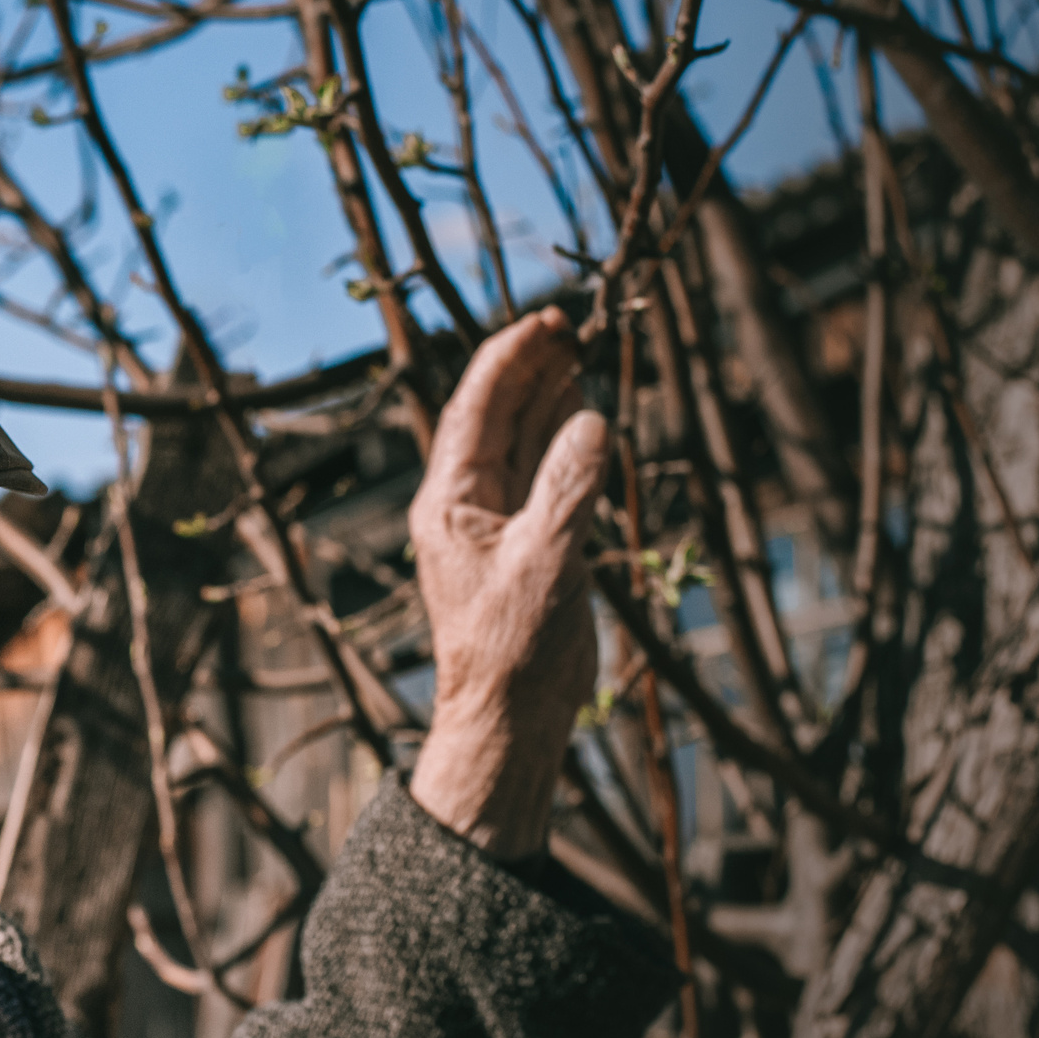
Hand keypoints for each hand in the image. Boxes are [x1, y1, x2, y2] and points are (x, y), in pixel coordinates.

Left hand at [407, 311, 608, 858]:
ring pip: (518, 443)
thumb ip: (569, 487)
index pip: (475, 409)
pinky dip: (560, 441)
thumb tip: (589, 417)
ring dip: (545, 398)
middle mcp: (464, 504)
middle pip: (494, 416)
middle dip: (528, 369)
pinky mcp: (524, 544)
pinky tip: (581, 414)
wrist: (510, 715)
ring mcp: (492, 523)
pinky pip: (539, 477)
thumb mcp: (549, 561)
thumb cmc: (515, 648)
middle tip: (567, 325)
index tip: (544, 322)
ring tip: (577, 353)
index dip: (509, 359)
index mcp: (448, 501)